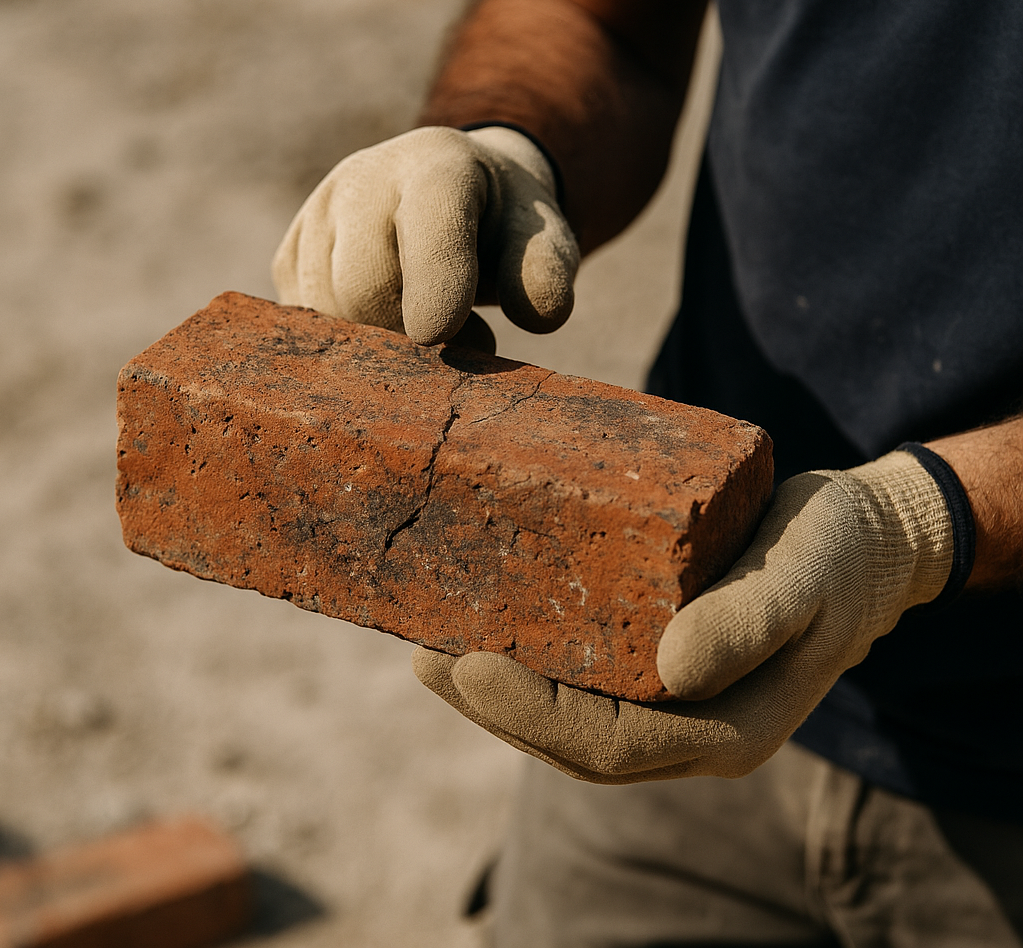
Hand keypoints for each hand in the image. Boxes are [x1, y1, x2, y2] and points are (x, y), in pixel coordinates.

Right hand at [271, 126, 578, 348]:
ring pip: (325, 312)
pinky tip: (385, 321)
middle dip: (406, 331)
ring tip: (427, 321)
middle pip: (362, 287)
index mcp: (438, 166)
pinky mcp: (290, 256)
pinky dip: (346, 339)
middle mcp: (363, 180)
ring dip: (378, 341)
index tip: (437, 333)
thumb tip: (539, 315)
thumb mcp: (542, 238)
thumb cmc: (501, 227)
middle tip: (463, 337)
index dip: (434, 283)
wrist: (450, 194)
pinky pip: (303, 321)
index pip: (429, 227)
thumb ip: (546, 270)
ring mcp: (317, 215)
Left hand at [413, 450, 954, 781]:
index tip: (467, 666)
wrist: (865, 543)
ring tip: (431, 645)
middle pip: (574, 742)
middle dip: (492, 706)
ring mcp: (675, 701)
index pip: (612, 746)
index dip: (533, 715)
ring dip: (499, 688)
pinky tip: (490, 623)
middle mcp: (692, 728)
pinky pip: (587, 678)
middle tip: (423, 655)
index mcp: (729, 727)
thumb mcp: (807, 577)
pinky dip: (533, 659)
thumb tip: (672, 669)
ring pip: (572, 715)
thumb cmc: (839, 555)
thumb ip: (751, 620)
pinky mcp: (661, 663)